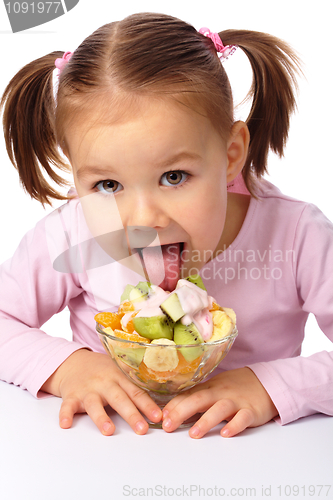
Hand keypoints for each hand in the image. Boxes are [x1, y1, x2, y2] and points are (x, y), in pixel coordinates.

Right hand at [41, 349, 161, 434]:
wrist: (73, 363)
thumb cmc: (102, 371)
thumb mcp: (119, 372)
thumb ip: (134, 385)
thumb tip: (161, 402)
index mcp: (119, 377)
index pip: (136, 391)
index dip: (148, 405)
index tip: (158, 417)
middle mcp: (104, 383)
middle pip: (119, 399)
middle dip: (131, 414)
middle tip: (142, 429)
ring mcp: (87, 390)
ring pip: (94, 404)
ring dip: (101, 417)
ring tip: (109, 430)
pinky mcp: (71, 396)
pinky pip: (67, 406)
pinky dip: (65, 415)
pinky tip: (66, 424)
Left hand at [161, 367, 277, 437]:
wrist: (266, 382)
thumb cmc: (235, 387)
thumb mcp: (215, 388)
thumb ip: (197, 398)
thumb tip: (172, 410)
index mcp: (210, 387)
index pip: (189, 394)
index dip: (174, 405)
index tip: (161, 416)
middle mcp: (221, 393)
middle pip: (199, 399)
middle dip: (182, 412)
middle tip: (168, 426)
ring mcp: (236, 402)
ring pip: (220, 409)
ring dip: (206, 421)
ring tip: (193, 434)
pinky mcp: (251, 411)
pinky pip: (243, 418)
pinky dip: (234, 426)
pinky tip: (226, 433)